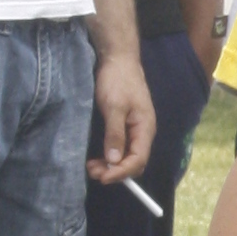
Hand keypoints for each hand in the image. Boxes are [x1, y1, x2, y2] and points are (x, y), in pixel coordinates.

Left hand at [91, 49, 155, 188]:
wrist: (118, 58)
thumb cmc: (117, 80)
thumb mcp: (114, 107)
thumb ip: (115, 134)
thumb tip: (114, 161)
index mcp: (145, 129)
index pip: (138, 160)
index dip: (121, 172)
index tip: (103, 177)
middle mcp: (143, 132)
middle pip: (134, 162)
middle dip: (115, 171)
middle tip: (93, 172)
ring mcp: (135, 129)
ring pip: (127, 156)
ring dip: (111, 165)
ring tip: (91, 166)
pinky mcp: (126, 125)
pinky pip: (122, 148)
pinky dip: (110, 155)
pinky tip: (98, 156)